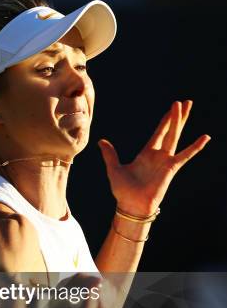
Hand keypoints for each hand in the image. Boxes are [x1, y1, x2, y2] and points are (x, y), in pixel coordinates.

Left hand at [97, 100, 210, 214]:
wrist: (131, 206)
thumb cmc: (123, 191)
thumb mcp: (114, 169)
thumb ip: (110, 155)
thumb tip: (101, 141)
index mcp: (147, 154)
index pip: (159, 132)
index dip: (165, 120)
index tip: (172, 108)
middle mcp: (158, 155)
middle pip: (171, 131)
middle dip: (177, 116)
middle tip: (186, 101)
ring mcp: (166, 161)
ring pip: (175, 136)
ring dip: (180, 121)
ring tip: (187, 105)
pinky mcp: (171, 169)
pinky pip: (185, 156)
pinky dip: (195, 147)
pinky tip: (205, 137)